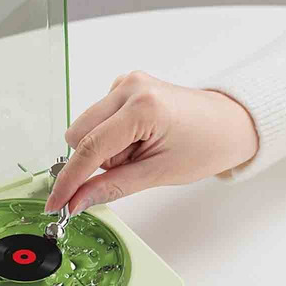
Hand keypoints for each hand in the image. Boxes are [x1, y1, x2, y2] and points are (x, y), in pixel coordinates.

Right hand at [45, 71, 258, 214]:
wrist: (229, 124)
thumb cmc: (205, 145)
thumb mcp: (158, 174)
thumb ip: (111, 187)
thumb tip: (76, 200)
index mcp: (142, 107)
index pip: (89, 148)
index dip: (69, 180)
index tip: (56, 202)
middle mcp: (129, 87)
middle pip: (78, 135)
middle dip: (96, 160)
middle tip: (130, 165)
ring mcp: (126, 83)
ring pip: (86, 128)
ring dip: (104, 149)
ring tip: (138, 150)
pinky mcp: (124, 86)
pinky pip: (98, 119)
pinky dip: (111, 137)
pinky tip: (137, 138)